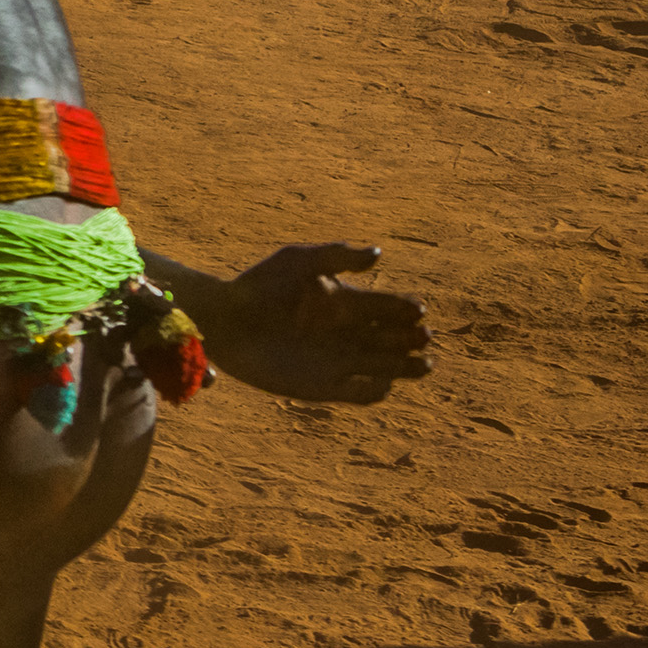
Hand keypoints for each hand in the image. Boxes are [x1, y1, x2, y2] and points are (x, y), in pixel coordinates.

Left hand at [186, 245, 431, 402]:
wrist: (225, 319)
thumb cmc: (260, 286)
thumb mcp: (298, 261)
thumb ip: (336, 255)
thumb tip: (379, 253)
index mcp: (349, 302)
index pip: (391, 307)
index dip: (408, 308)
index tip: (416, 309)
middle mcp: (349, 333)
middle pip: (396, 339)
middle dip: (413, 339)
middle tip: (421, 336)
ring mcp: (339, 361)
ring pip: (388, 367)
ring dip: (407, 367)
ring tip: (422, 364)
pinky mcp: (324, 386)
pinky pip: (362, 394)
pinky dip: (377, 390)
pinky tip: (380, 380)